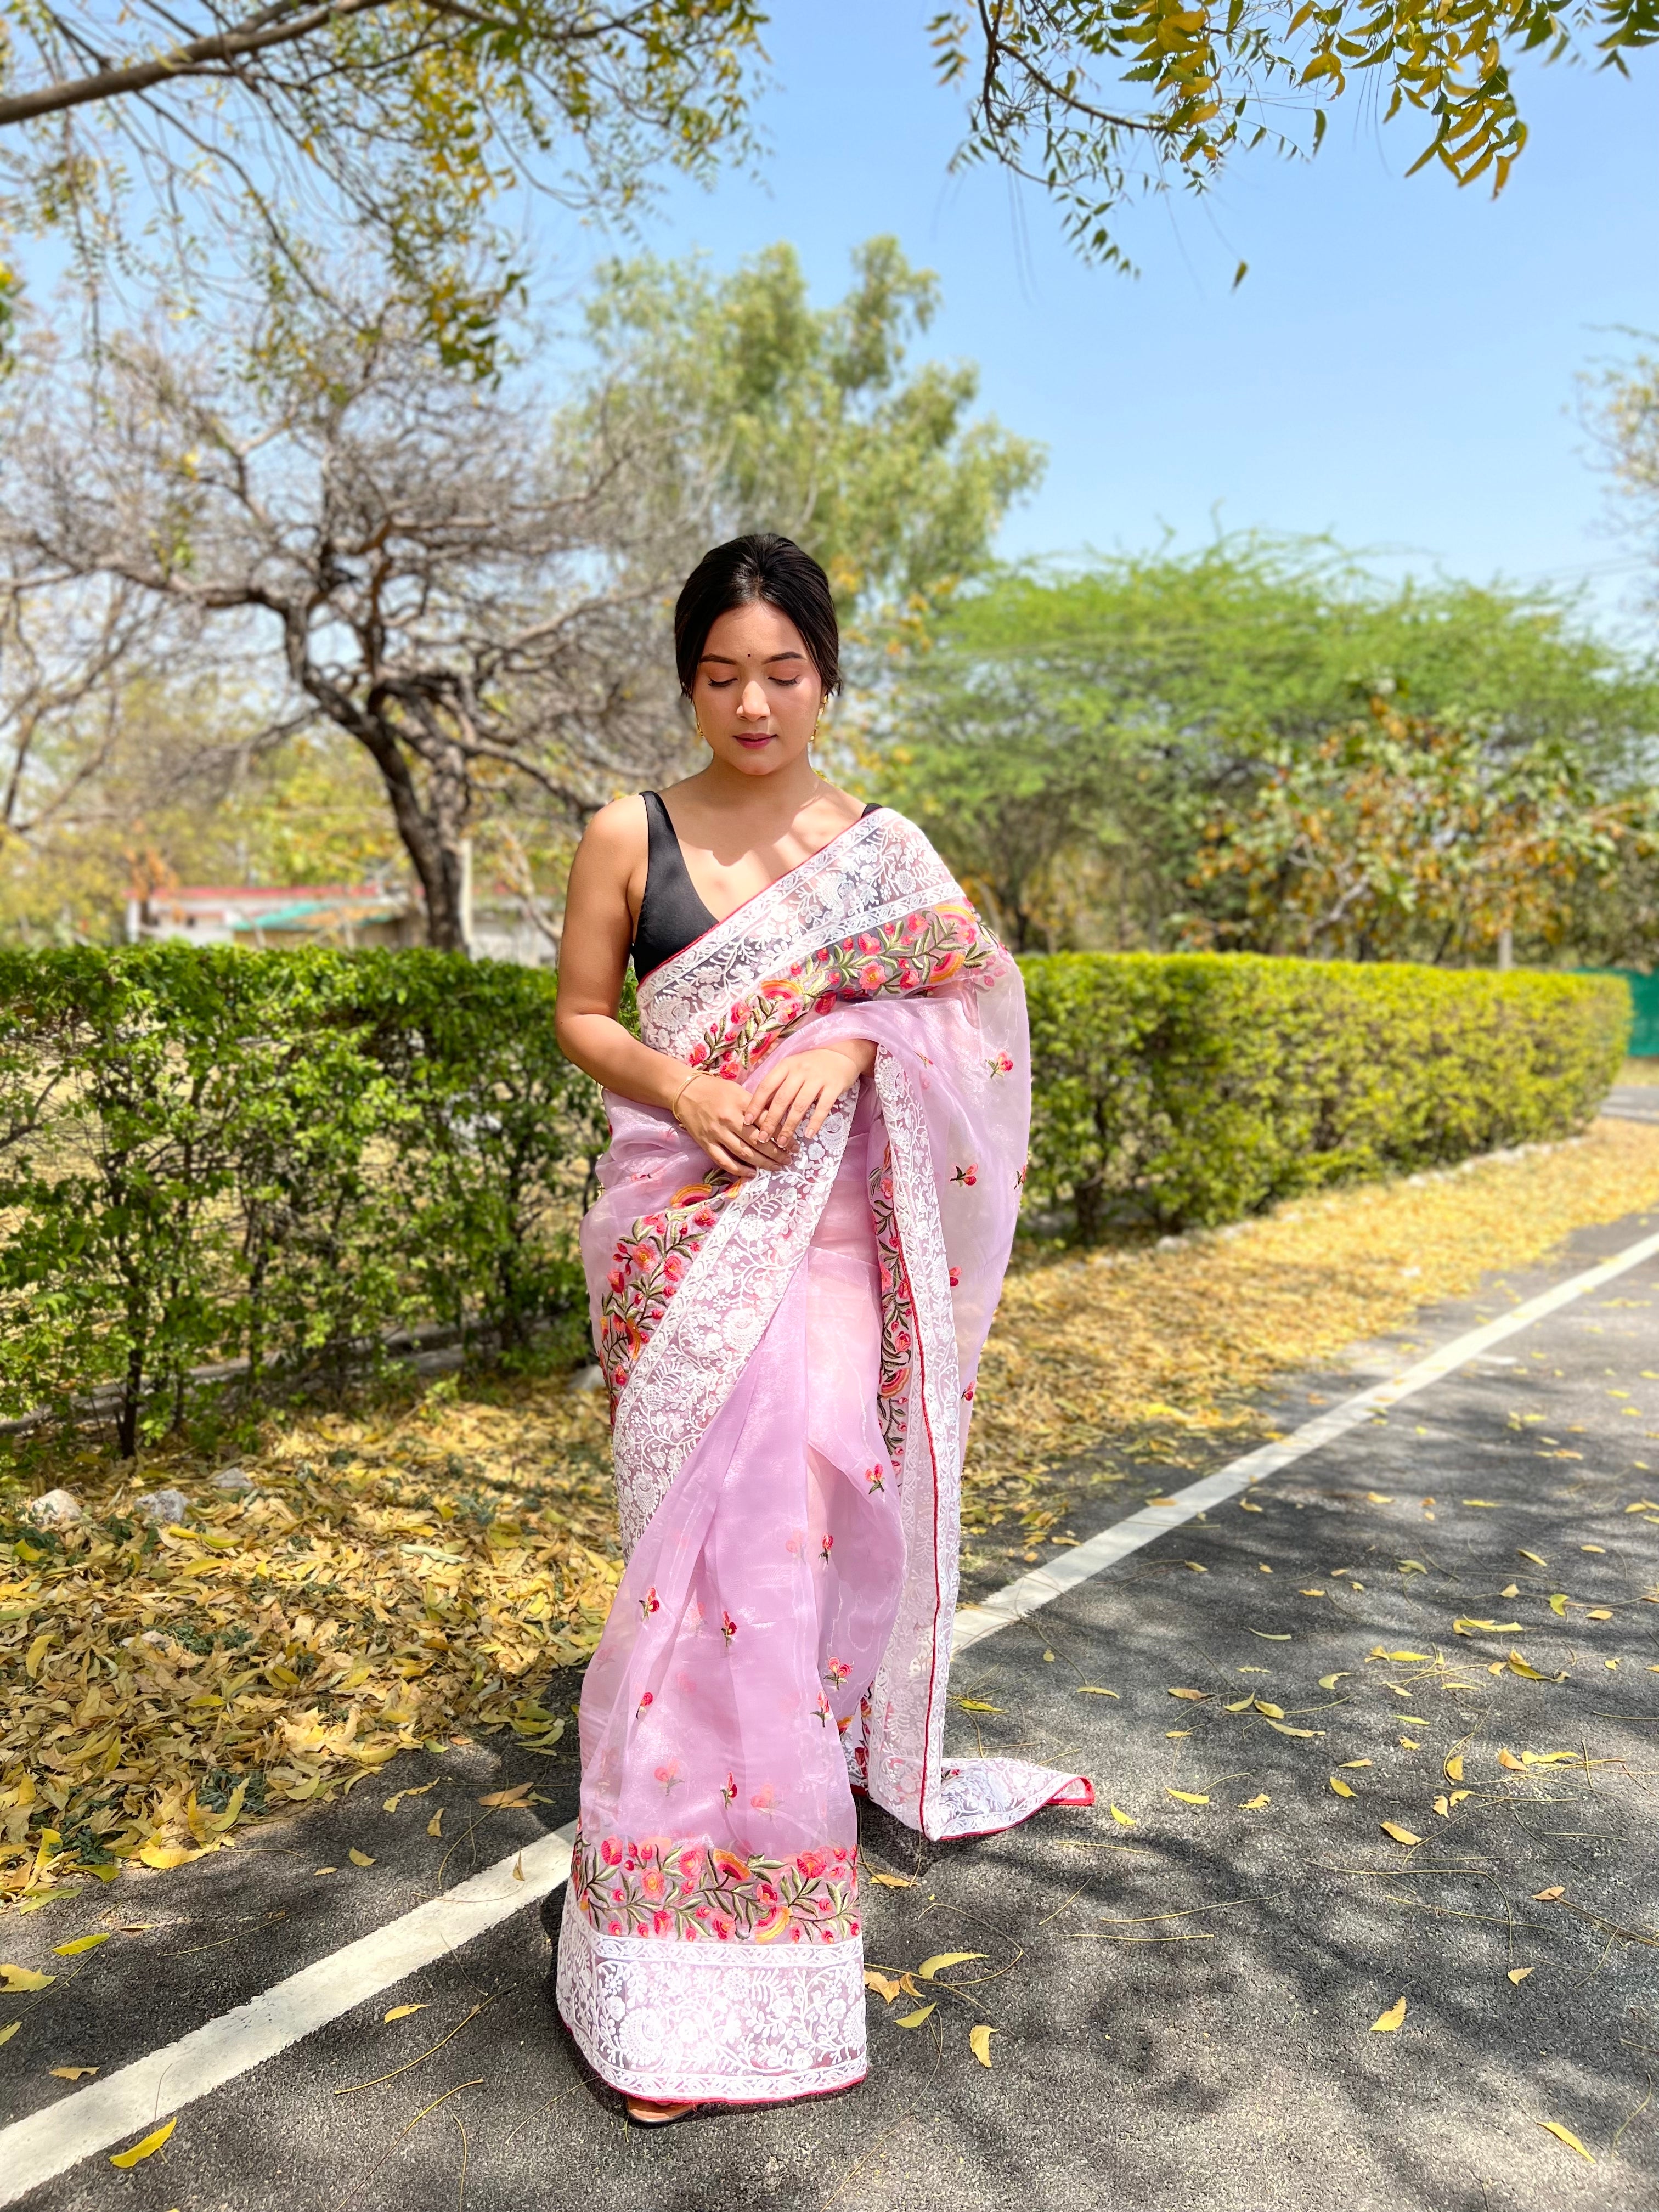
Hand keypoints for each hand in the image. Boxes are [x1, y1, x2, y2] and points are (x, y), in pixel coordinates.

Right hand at [673, 1072, 792, 1180]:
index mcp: (741, 1104)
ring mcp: (717, 1133)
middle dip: (777, 1153)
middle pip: (758, 1141)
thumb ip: (756, 1106)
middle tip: (789, 1159)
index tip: (795, 1144)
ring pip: (744, 1153)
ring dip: (763, 1163)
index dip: (783, 1135)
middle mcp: (730, 1119)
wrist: (685, 1091)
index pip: (767, 1122)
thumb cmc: (716, 1089)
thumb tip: (777, 1120)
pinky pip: (724, 1161)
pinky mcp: (706, 1143)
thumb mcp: (739, 1091)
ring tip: (777, 1167)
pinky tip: (752, 1173)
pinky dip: (739, 1170)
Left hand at [746, 1042, 875, 1151]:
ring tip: (782, 1142)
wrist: (842, 1053)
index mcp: (786, 1065)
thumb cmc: (812, 1064)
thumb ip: (778, 1083)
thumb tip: (759, 1107)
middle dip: (770, 1121)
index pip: (766, 1086)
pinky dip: (815, 1122)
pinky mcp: (834, 1086)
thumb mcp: (792, 1067)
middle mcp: (800, 1071)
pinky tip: (808, 1135)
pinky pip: (823, 1107)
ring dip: (789, 1126)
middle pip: (781, 1099)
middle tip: (762, 1139)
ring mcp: (818, 1078)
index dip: (755, 1104)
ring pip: (800, 1105)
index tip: (747, 1121)